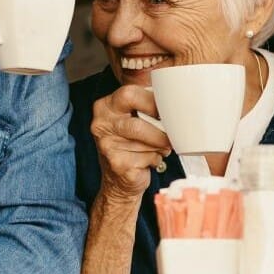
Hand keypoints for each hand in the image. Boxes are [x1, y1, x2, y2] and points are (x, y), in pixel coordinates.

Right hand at [90, 84, 173, 199]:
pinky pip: (148, 158)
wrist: (118, 179)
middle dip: (159, 131)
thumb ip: (145, 102)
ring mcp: (108, 146)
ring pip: (147, 142)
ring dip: (160, 146)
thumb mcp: (132, 116)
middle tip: (168, 134)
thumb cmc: (130, 143)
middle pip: (138, 125)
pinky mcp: (118, 164)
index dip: (152, 103)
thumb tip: (171, 95)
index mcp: (105, 107)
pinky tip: (149, 160)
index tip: (165, 110)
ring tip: (158, 147)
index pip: (130, 95)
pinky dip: (155, 159)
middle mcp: (102, 125)